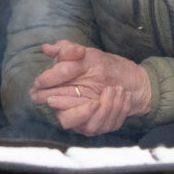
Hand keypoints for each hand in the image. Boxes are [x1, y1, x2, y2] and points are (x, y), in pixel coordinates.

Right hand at [27, 41, 151, 137]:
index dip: (53, 95)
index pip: (44, 97)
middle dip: (80, 114)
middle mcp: (68, 109)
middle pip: (65, 121)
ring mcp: (86, 120)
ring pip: (90, 126)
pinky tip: (124, 95)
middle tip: (94, 102)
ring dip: (106, 108)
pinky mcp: (101, 126)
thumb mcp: (86, 54)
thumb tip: (47, 48)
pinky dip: (119, 109)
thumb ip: (67, 50)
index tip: (66, 90)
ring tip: (116, 89)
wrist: (130, 79)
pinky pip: (108, 125)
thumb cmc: (103, 66)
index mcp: (58, 91)